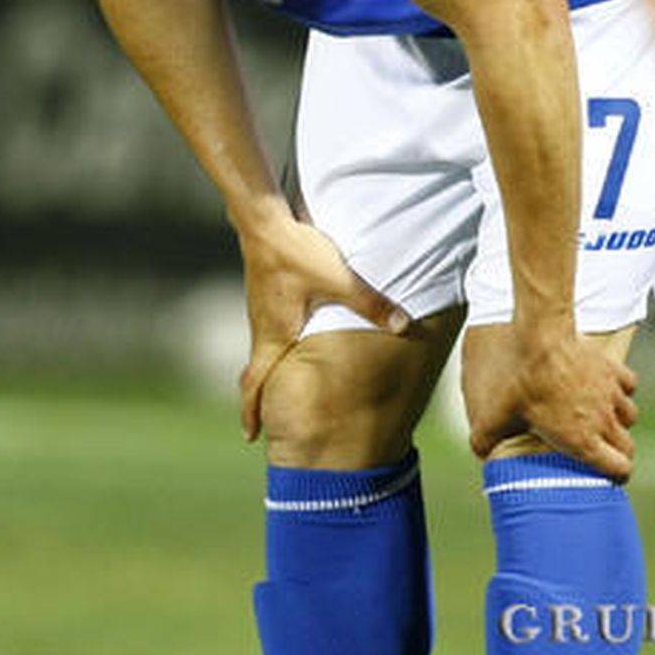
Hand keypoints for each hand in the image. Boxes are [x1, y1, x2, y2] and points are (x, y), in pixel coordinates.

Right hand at [235, 210, 410, 441]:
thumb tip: (403, 326)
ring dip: (270, 370)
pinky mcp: (266, 294)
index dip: (252, 411)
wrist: (264, 219)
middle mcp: (264, 327)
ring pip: (265, 349)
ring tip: (281, 387)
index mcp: (276, 334)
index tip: (251, 436)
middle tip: (265, 423)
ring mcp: (262, 310)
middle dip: (261, 397)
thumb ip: (370, 304)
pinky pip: (270, 329)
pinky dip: (277, 345)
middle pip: (258, 371)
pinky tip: (293, 338)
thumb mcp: (338, 279)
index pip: (255, 382)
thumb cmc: (296, 252)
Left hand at [468, 324, 638, 480]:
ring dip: (619, 420)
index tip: (607, 476)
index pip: (620, 470)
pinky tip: (605, 387)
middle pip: (627, 448)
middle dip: (618, 453)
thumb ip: (485, 440)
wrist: (541, 339)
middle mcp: (604, 421)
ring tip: (602, 418)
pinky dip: (620, 389)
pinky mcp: (613, 370)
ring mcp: (612, 394)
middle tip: (603, 450)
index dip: (615, 476)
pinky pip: (628, 386)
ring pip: (629, 416)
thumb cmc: (521, 381)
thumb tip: (479, 454)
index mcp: (583, 441)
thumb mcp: (496, 416)